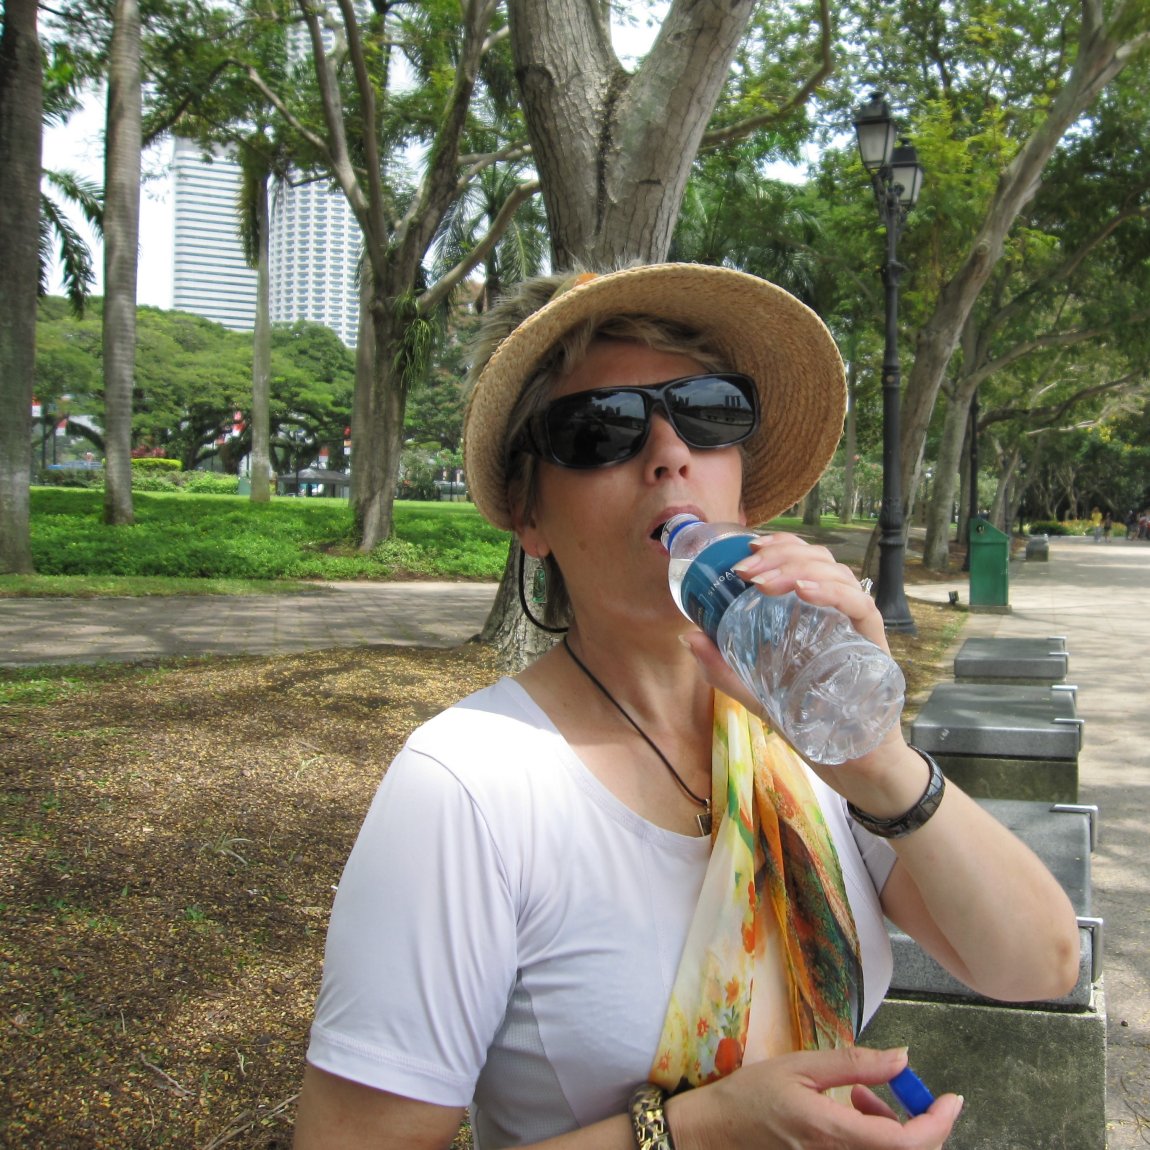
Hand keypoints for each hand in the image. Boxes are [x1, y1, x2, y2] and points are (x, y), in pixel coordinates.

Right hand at [668, 1046, 962, 1149]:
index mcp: (833, 1133)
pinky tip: (850, 1111)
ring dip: (892, 1127)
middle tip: (898, 1087)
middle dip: (917, 1121)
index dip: (938, 1123)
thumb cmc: (751, 1096)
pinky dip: (872, 1136)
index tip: (952, 1099)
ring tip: (860, 1094)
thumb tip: (902, 1058)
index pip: (906, 1143)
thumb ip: (854, 1064)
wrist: (716, 1135)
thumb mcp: (800, 1066)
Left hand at [678, 532, 930, 811]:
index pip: (802, 562)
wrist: (854, 769)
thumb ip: (724, 670)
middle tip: (745, 569)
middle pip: (819, 559)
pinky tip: (804, 590)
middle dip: (780, 555)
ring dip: (798, 568)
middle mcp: (836, 614)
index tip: (745, 551)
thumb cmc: (812, 726)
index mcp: (811, 616)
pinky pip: (860, 606)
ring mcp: (856, 628)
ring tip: (765, 581)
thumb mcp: (758, 696)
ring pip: (840, 574)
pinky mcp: (874, 645)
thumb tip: (687, 636)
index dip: (778, 546)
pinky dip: (831, 592)